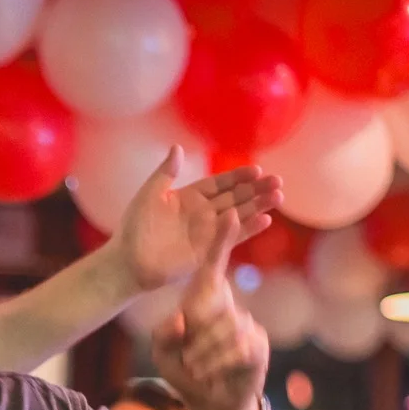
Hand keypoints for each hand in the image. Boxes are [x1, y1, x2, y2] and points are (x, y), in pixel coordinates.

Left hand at [107, 149, 282, 292]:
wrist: (130, 261)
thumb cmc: (135, 228)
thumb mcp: (149, 195)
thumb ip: (165, 173)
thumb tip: (177, 148)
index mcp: (190, 197)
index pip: (220, 184)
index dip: (238, 177)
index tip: (257, 170)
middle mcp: (203, 213)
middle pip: (236, 198)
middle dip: (256, 189)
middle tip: (278, 181)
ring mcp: (208, 232)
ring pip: (239, 215)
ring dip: (259, 206)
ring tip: (279, 196)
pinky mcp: (209, 250)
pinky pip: (233, 237)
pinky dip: (249, 229)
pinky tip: (266, 220)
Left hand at [150, 209, 269, 409]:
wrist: (211, 403)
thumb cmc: (185, 371)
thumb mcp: (164, 354)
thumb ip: (165, 336)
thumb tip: (181, 318)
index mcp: (205, 301)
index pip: (213, 266)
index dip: (221, 241)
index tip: (229, 214)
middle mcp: (228, 306)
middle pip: (213, 304)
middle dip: (195, 336)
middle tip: (187, 359)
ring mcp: (246, 323)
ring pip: (226, 328)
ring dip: (204, 353)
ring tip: (195, 368)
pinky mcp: (257, 343)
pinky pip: (236, 347)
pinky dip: (216, 363)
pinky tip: (209, 374)